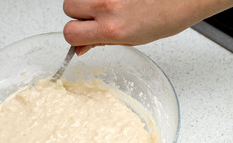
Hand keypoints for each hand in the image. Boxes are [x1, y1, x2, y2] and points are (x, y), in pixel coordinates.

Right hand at [63, 0, 232, 54]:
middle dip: (77, 15)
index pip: (70, 33)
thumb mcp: (130, 40)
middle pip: (68, 7)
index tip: (80, 36)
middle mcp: (107, 6)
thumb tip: (80, 47)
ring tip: (105, 7)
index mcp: (111, 28)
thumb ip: (100, 42)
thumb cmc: (164, 18)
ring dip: (85, 2)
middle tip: (94, 18)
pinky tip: (114, 1)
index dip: (73, 36)